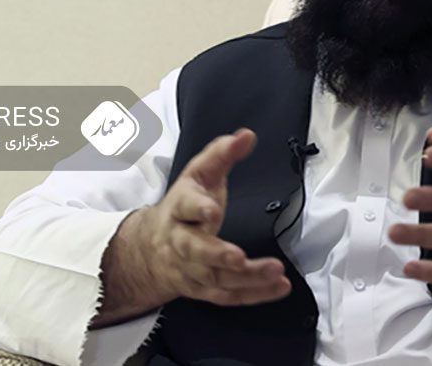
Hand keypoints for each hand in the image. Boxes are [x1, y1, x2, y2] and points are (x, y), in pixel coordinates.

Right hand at [99, 129, 290, 322]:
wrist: (152, 247)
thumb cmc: (184, 206)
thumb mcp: (200, 174)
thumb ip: (222, 154)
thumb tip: (246, 135)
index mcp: (178, 208)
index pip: (184, 207)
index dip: (197, 209)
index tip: (212, 210)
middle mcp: (180, 242)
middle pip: (194, 251)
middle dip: (216, 255)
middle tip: (239, 257)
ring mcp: (190, 269)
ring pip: (215, 278)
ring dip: (246, 277)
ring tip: (275, 271)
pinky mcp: (203, 289)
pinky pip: (228, 296)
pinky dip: (254, 294)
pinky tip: (279, 287)